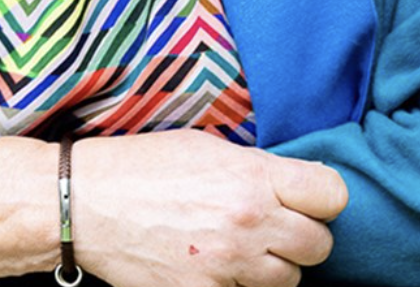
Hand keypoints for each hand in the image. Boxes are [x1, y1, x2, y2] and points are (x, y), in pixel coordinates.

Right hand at [72, 128, 347, 286]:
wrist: (86, 201)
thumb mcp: (203, 146)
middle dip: (300, 235)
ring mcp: (227, 268)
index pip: (332, 195)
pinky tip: (214, 268)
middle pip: (320, 246)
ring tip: (237, 246)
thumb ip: (253, 166)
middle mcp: (247, 223)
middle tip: (270, 224)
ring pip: (290, 282)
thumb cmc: (142, 165)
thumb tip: (292, 184)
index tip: (305, 196)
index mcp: (250, 177)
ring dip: (271, 266)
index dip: (320, 196)